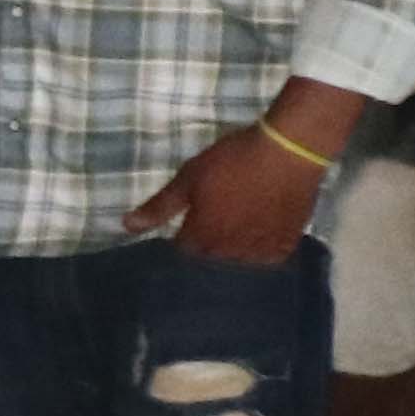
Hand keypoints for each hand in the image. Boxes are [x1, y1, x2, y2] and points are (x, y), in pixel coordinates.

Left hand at [121, 123, 328, 270]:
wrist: (289, 152)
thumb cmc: (233, 161)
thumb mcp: (189, 178)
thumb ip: (160, 206)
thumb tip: (126, 227)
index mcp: (202, 238)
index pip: (182, 254)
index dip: (181, 241)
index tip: (184, 229)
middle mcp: (229, 253)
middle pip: (210, 262)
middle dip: (206, 250)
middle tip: (212, 227)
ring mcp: (260, 252)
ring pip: (238, 263)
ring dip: (232, 254)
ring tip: (234, 233)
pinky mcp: (285, 246)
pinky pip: (266, 260)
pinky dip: (258, 252)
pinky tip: (257, 237)